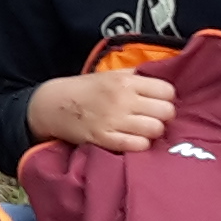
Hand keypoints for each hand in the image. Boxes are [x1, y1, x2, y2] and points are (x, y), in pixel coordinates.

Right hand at [24, 66, 176, 152]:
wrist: (52, 105)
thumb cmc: (85, 89)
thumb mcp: (110, 74)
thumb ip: (137, 76)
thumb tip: (164, 80)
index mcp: (126, 81)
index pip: (167, 90)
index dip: (167, 98)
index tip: (160, 102)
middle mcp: (122, 99)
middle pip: (166, 111)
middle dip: (164, 116)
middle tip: (154, 118)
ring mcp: (113, 120)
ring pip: (155, 130)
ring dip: (154, 132)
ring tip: (145, 130)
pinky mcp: (104, 139)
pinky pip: (137, 145)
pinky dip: (140, 145)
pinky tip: (134, 140)